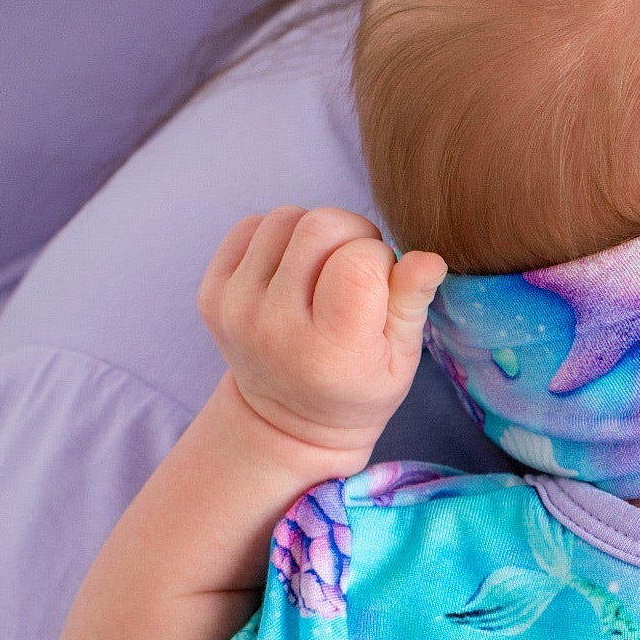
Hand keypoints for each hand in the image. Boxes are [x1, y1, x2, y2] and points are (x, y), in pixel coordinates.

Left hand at [197, 205, 444, 463]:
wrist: (285, 421)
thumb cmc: (359, 387)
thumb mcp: (401, 361)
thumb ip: (411, 305)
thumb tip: (428, 258)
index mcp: (330, 350)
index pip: (360, 260)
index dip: (382, 260)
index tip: (383, 286)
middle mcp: (273, 326)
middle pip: (320, 226)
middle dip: (352, 235)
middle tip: (359, 270)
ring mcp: (235, 307)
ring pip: (286, 218)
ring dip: (315, 234)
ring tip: (326, 270)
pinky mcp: (211, 292)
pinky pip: (252, 225)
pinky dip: (281, 237)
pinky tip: (294, 271)